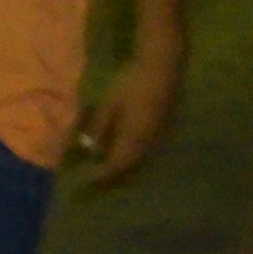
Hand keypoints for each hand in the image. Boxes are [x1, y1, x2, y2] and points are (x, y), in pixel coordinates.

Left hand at [74, 50, 181, 185]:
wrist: (163, 68)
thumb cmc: (131, 83)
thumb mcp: (110, 104)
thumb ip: (99, 127)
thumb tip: (89, 149)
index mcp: (135, 139)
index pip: (117, 167)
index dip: (102, 178)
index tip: (86, 184)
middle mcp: (151, 144)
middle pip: (131, 169)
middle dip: (113, 179)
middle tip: (96, 185)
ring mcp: (161, 138)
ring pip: (141, 162)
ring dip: (125, 171)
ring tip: (107, 175)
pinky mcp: (166, 131)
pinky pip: (148, 153)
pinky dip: (134, 159)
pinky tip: (124, 156)